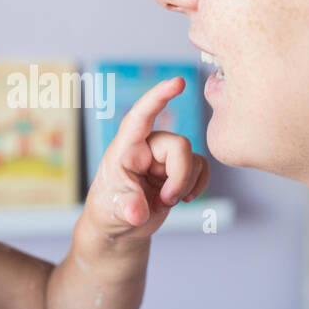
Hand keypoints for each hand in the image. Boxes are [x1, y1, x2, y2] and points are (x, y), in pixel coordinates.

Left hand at [84, 77, 209, 237]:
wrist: (118, 225)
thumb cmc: (108, 208)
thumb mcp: (112, 210)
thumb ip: (127, 207)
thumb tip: (137, 213)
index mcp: (126, 147)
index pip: (141, 116)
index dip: (158, 97)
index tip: (178, 82)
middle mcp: (147, 146)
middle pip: (180, 145)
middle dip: (179, 177)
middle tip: (164, 201)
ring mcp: (164, 156)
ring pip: (193, 159)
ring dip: (184, 186)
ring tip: (162, 203)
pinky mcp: (178, 168)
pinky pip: (201, 167)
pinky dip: (198, 186)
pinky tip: (184, 199)